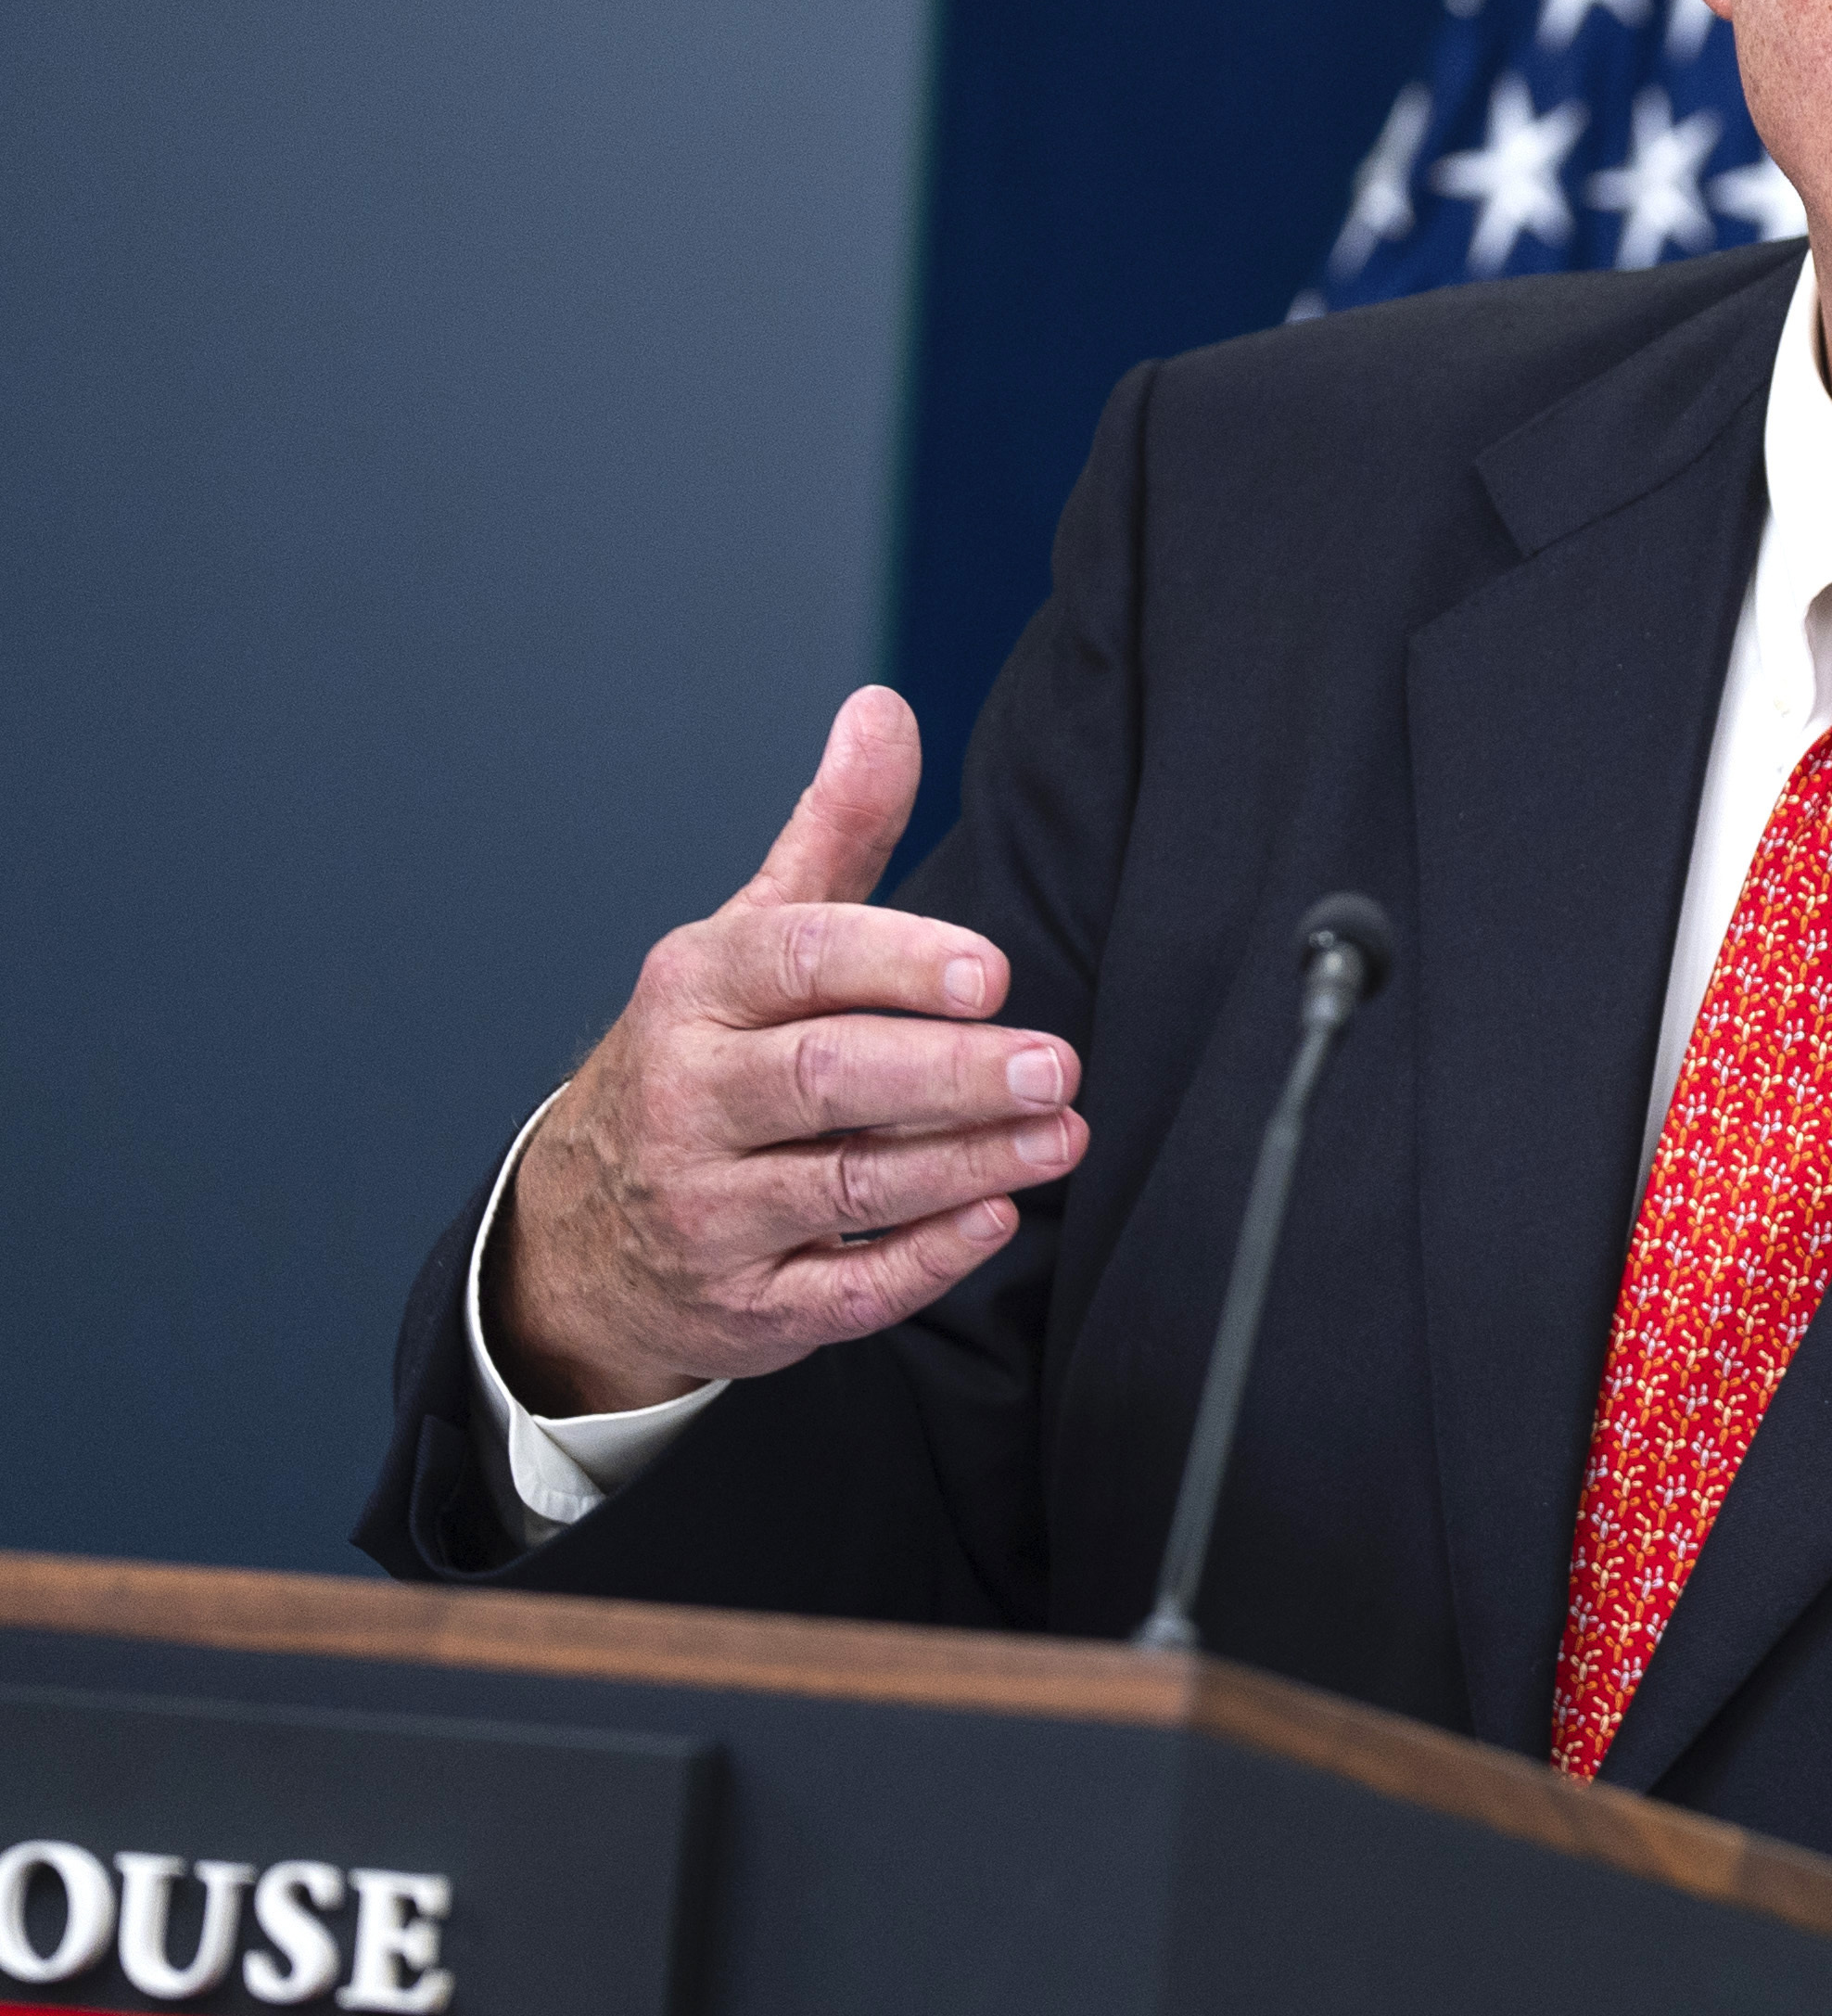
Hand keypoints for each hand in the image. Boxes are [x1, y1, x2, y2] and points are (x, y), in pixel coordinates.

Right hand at [491, 689, 1087, 1412]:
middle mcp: (690, 1099)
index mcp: (697, 993)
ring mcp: (708, 1210)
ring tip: (1062, 1135)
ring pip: (847, 1189)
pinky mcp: (745, 1305)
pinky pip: (843, 1293)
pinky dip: (924, 1262)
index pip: (795, 963)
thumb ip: (832, 835)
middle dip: (950, 1074)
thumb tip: (884, 710)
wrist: (585, 1227)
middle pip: (828, 1079)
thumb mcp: (749, 939)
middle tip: (1057, 1063)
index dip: (894, 961)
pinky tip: (996, 1220)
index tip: (988, 969)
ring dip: (966, 1165)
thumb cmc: (706, 1058)